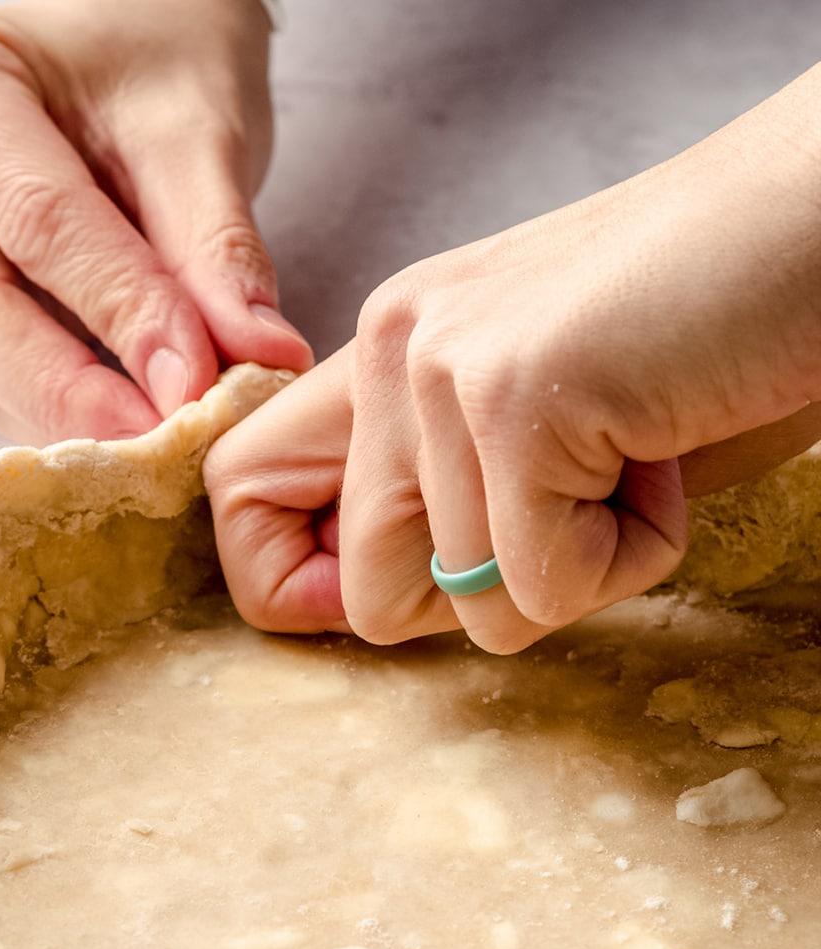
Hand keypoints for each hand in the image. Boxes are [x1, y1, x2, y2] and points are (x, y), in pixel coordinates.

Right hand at [0, 0, 310, 443]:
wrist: (119, 50)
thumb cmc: (151, 62)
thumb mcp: (198, 132)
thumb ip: (218, 251)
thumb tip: (259, 359)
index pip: (35, 219)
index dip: (120, 313)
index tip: (198, 385)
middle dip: (73, 392)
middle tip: (166, 443)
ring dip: (61, 418)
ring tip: (156, 447)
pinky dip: (48, 413)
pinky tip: (115, 432)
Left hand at [206, 69, 820, 648]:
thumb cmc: (708, 333)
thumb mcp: (549, 433)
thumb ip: (451, 510)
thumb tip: (364, 615)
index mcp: (386, 352)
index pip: (240, 493)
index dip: (300, 589)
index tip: (419, 596)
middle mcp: (389, 349)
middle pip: (365, 600)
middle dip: (494, 598)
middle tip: (583, 506)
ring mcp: (441, 368)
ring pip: (474, 609)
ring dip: (589, 566)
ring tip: (644, 447)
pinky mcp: (512, 397)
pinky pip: (546, 586)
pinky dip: (633, 556)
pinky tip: (666, 448)